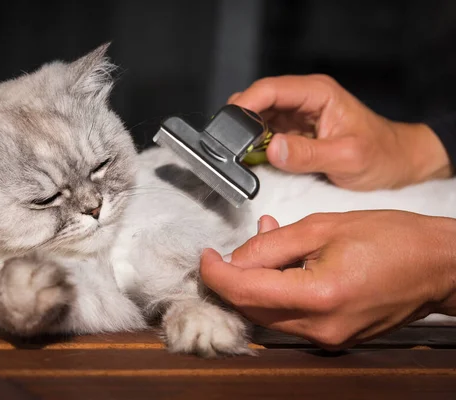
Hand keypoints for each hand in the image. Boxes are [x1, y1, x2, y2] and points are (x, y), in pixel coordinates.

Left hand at [200, 211, 455, 349]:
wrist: (438, 266)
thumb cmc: (392, 238)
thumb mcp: (323, 226)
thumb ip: (272, 244)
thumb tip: (235, 257)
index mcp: (318, 295)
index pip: (244, 292)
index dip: (215, 274)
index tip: (205, 256)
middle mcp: (320, 328)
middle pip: (251, 310)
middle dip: (231, 281)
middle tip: (226, 252)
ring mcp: (328, 339)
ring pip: (268, 317)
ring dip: (254, 286)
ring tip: (265, 247)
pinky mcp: (334, 339)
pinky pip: (291, 319)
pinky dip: (277, 294)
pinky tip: (284, 265)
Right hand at [229, 75, 451, 189]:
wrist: (396, 163)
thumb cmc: (380, 155)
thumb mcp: (347, 158)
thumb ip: (308, 154)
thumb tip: (272, 149)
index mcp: (317, 93)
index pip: (270, 89)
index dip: (245, 105)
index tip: (228, 127)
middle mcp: (304, 99)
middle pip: (258, 100)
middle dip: (240, 122)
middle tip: (232, 147)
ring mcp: (297, 115)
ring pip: (257, 118)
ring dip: (246, 136)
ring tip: (243, 156)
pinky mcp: (293, 132)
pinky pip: (265, 135)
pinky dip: (255, 147)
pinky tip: (255, 160)